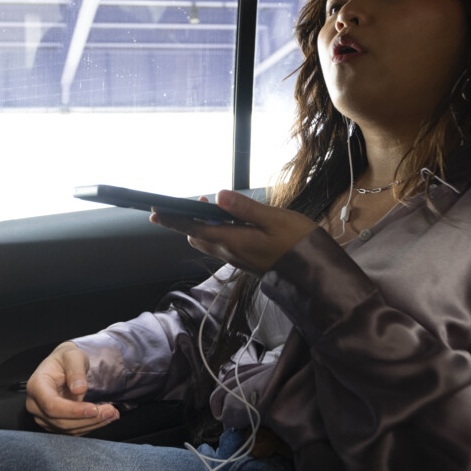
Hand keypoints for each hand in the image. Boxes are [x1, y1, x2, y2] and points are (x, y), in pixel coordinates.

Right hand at [24, 342, 119, 434]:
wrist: (64, 367)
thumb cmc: (65, 359)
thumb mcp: (73, 356)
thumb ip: (76, 370)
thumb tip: (79, 389)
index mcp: (36, 385)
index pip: (51, 405)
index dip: (73, 411)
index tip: (94, 409)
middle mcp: (35, 404)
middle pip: (60, 421)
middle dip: (88, 419)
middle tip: (111, 410)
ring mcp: (43, 416)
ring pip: (67, 429)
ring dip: (92, 424)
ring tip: (112, 413)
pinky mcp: (53, 424)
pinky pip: (72, 431)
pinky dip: (90, 426)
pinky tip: (105, 418)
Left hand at [150, 190, 317, 275]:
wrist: (315, 274)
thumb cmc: (298, 244)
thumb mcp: (274, 219)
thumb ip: (244, 208)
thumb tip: (218, 195)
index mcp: (232, 241)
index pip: (193, 228)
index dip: (172, 219)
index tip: (154, 211)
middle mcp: (229, 253)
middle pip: (196, 236)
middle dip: (188, 220)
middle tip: (197, 201)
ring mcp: (237, 259)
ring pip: (209, 242)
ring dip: (204, 226)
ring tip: (215, 208)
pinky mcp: (246, 261)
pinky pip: (222, 246)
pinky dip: (218, 232)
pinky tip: (233, 222)